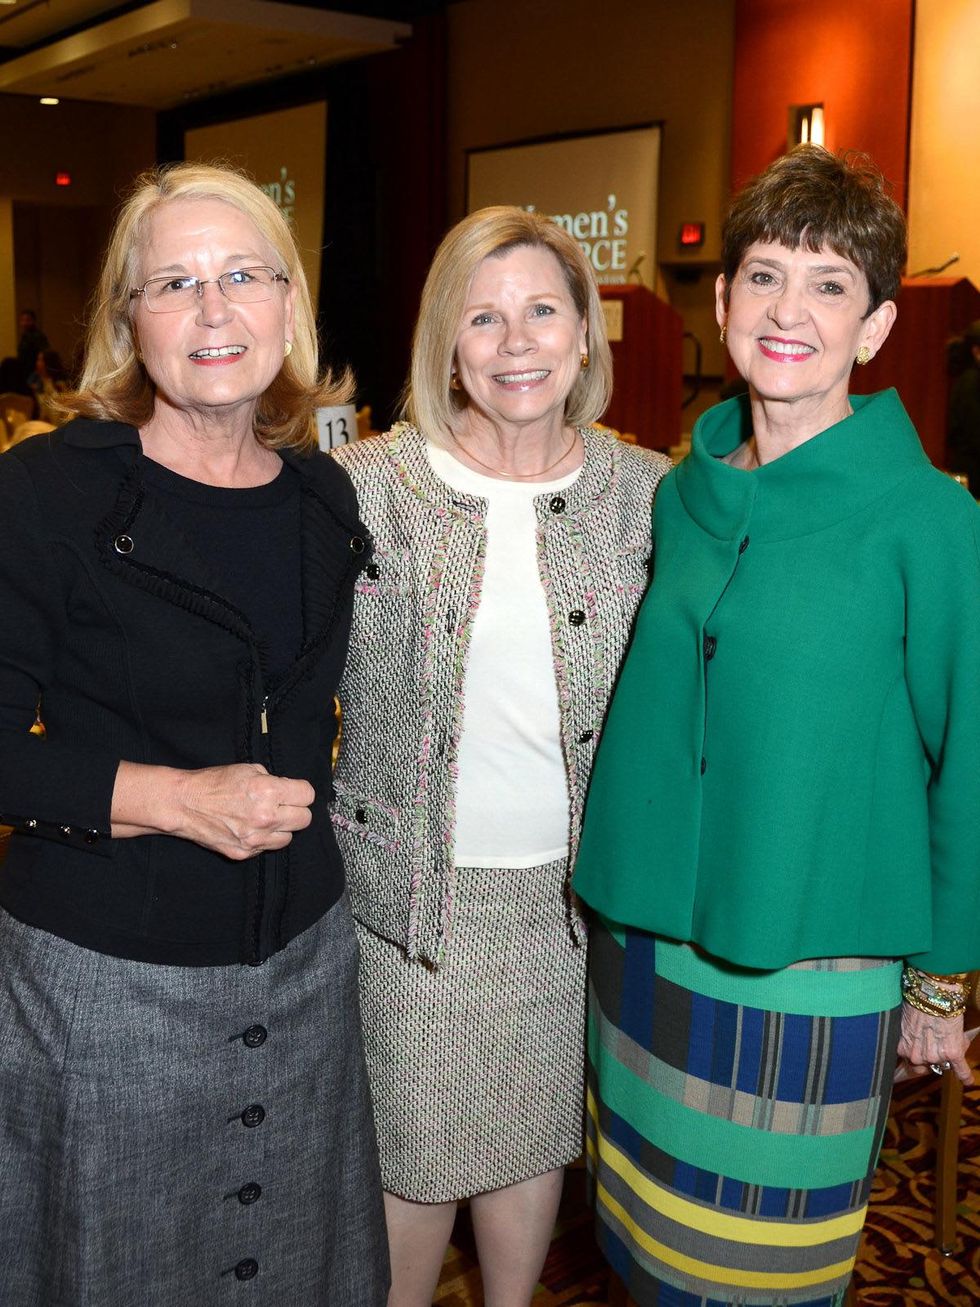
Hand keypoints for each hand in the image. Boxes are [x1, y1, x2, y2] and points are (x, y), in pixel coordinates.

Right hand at [111, 760, 313, 858]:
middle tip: (282, 805)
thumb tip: (287, 790)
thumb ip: (272, 781)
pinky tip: (248, 828)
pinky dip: (262, 839)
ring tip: (264, 818)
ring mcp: (255, 839)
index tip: (294, 792)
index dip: (301, 792)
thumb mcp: (248, 769)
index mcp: (269, 792)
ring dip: (281, 828)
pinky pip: (266, 848)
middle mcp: (266, 818)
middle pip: (305, 819)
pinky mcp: (244, 853)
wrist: (184, 803)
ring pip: (288, 838)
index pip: (308, 795)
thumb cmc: (214, 783)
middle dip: (295, 810)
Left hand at [897, 1000, 972, 1083]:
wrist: (932, 994)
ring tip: (949, 1036)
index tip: (924, 1054)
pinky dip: (965, 1075)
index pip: (913, 1064)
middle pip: (929, 1066)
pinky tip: (968, 1081)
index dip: (921, 1057)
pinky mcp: (953, 1053)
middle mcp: (918, 1057)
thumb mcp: (908, 1023)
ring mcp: (936, 1056)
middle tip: (937, 1043)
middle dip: (933, 1057)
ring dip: (947, 1055)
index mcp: (905, 1049)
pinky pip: (961, 1069)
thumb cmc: (917, 1002)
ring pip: (945, 1064)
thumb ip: (913, 1037)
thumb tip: (923, 1041)